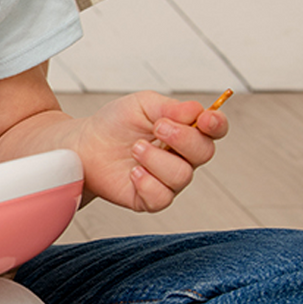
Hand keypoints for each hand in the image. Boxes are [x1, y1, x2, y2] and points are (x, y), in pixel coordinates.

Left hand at [74, 92, 227, 212]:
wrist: (86, 145)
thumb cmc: (115, 124)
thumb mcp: (143, 105)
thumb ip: (171, 107)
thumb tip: (197, 110)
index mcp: (185, 130)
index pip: (215, 129)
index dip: (216, 125)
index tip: (205, 119)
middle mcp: (182, 156)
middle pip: (204, 152)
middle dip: (182, 138)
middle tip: (157, 128)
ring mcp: (168, 179)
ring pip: (182, 175)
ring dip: (156, 159)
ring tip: (135, 148)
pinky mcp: (151, 198)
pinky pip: (162, 197)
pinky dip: (146, 182)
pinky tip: (132, 172)